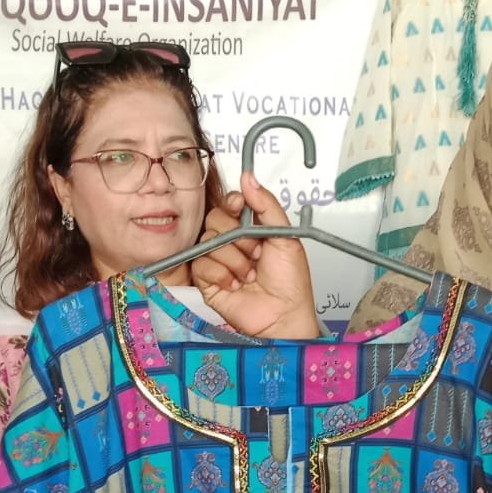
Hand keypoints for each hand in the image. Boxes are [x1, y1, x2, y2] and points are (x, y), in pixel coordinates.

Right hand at [190, 172, 319, 338]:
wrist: (284, 315)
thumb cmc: (290, 282)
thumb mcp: (286, 236)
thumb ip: (266, 205)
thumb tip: (248, 177)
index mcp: (250, 230)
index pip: (229, 204)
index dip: (232, 203)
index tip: (239, 207)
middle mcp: (232, 243)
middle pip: (215, 220)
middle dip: (238, 237)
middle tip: (257, 254)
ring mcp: (218, 262)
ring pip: (209, 242)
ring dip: (234, 260)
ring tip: (250, 274)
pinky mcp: (207, 281)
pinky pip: (201, 264)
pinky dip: (221, 274)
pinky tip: (236, 284)